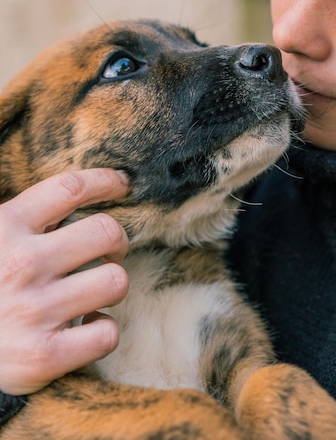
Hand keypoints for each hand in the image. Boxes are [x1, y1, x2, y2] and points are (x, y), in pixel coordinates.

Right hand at [0, 168, 129, 394]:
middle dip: (118, 241)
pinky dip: (102, 331)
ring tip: (93, 292)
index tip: (122, 184)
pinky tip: (84, 327)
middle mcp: (21, 265)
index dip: (105, 181)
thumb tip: (80, 194)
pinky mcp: (43, 356)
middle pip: (106, 231)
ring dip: (111, 286)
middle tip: (109, 252)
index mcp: (5, 228)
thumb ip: (27, 221)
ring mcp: (33, 311)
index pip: (70, 188)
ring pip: (115, 282)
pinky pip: (107, 334)